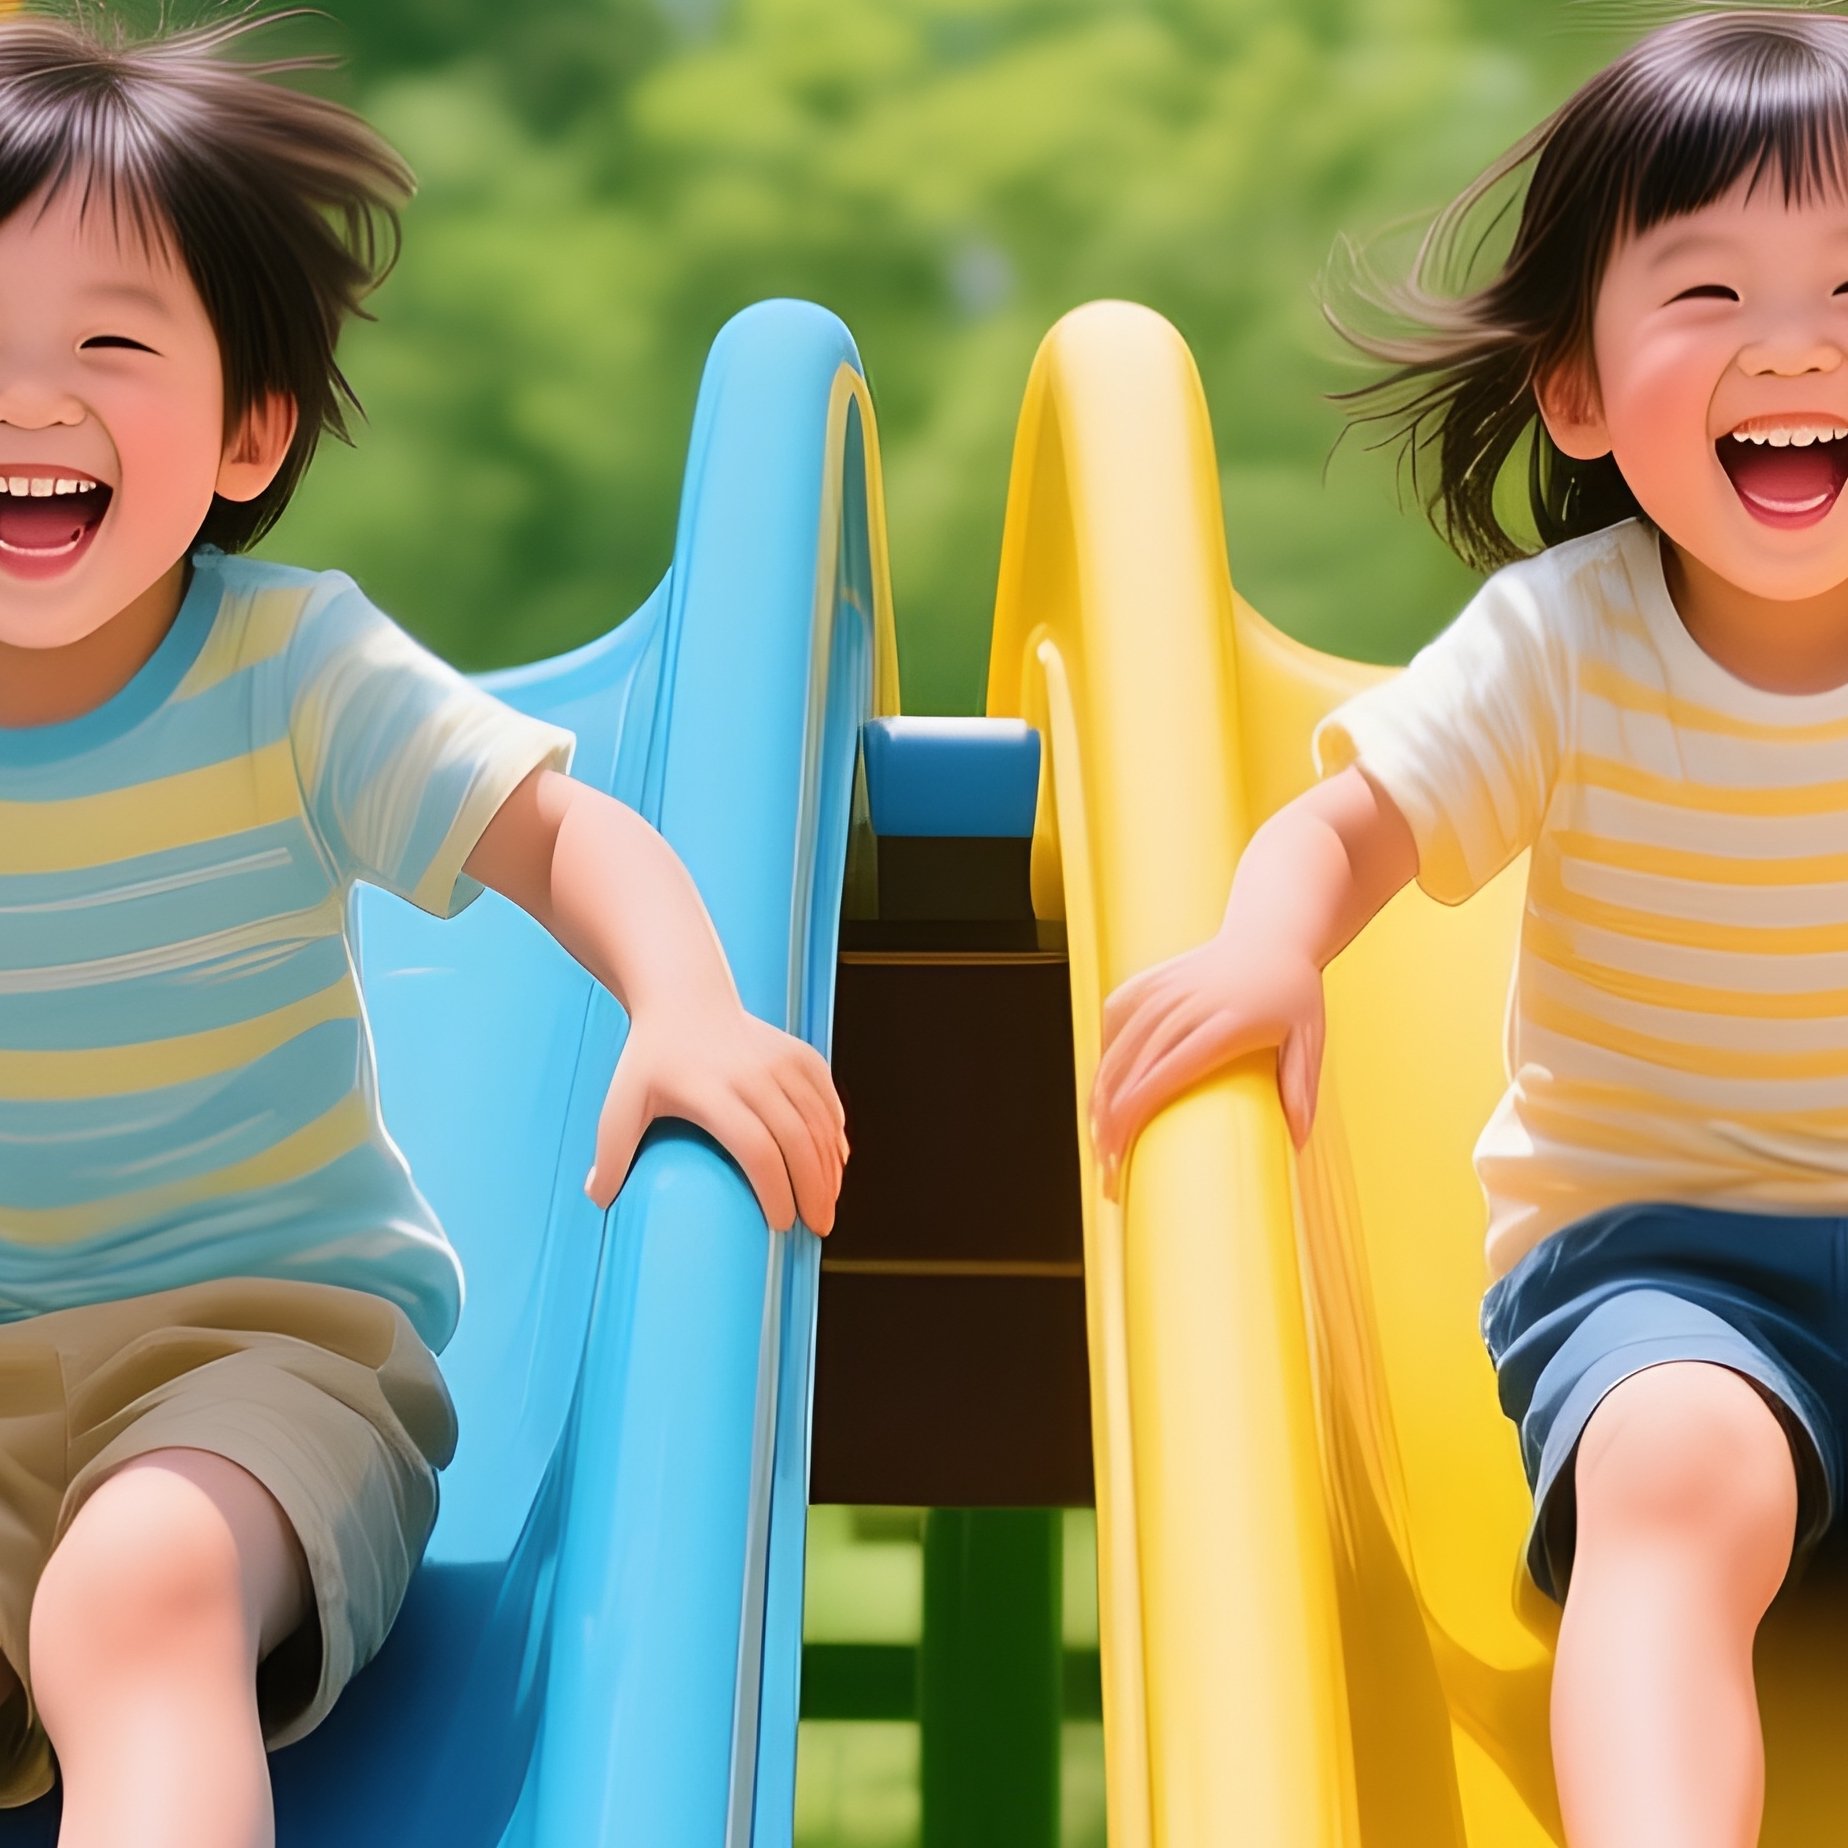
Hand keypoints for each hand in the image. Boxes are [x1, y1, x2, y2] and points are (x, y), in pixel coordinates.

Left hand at [583, 1000, 849, 1232]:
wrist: (683, 999)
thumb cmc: (650, 1060)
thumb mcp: (620, 1104)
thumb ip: (610, 1154)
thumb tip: (600, 1201)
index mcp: (709, 1088)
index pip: (755, 1147)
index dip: (775, 1190)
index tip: (779, 1225)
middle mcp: (752, 1072)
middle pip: (797, 1140)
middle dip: (814, 1190)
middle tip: (817, 1229)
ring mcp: (781, 1060)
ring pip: (820, 1122)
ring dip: (830, 1169)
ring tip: (826, 1206)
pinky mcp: (800, 1054)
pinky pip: (828, 1102)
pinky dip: (835, 1136)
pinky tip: (834, 1165)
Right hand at [1088, 930, 1324, 1200]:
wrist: (1272, 934)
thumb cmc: (1293, 993)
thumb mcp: (1310, 1037)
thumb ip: (1302, 1088)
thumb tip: (1297, 1144)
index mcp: (1227, 1020)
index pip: (1168, 1070)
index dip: (1136, 1109)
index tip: (1120, 1148)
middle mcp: (1188, 1002)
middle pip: (1134, 1065)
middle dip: (1111, 1118)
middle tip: (1106, 1166)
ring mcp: (1166, 988)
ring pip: (1118, 1045)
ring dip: (1100, 1094)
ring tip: (1097, 1138)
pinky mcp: (1151, 980)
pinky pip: (1115, 1018)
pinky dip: (1104, 1055)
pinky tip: (1101, 1088)